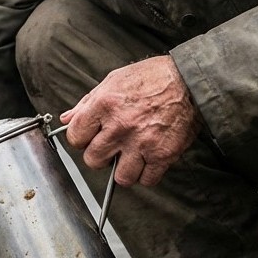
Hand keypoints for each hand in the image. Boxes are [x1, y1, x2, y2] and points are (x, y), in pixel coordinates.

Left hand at [59, 55, 200, 186]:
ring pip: (120, 177)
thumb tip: (67, 118)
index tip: (90, 138)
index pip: (75, 137)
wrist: (190, 81)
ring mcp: (142, 143)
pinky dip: (147, 174)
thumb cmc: (153, 77)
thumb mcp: (114, 80)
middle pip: (93, 160)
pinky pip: (147, 180)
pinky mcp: (163, 154)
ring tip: (131, 157)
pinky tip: (148, 160)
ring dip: (124, 170)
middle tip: (111, 148)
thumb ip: (87, 102)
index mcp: (105, 105)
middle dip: (100, 156)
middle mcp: (120, 126)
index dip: (81, 139)